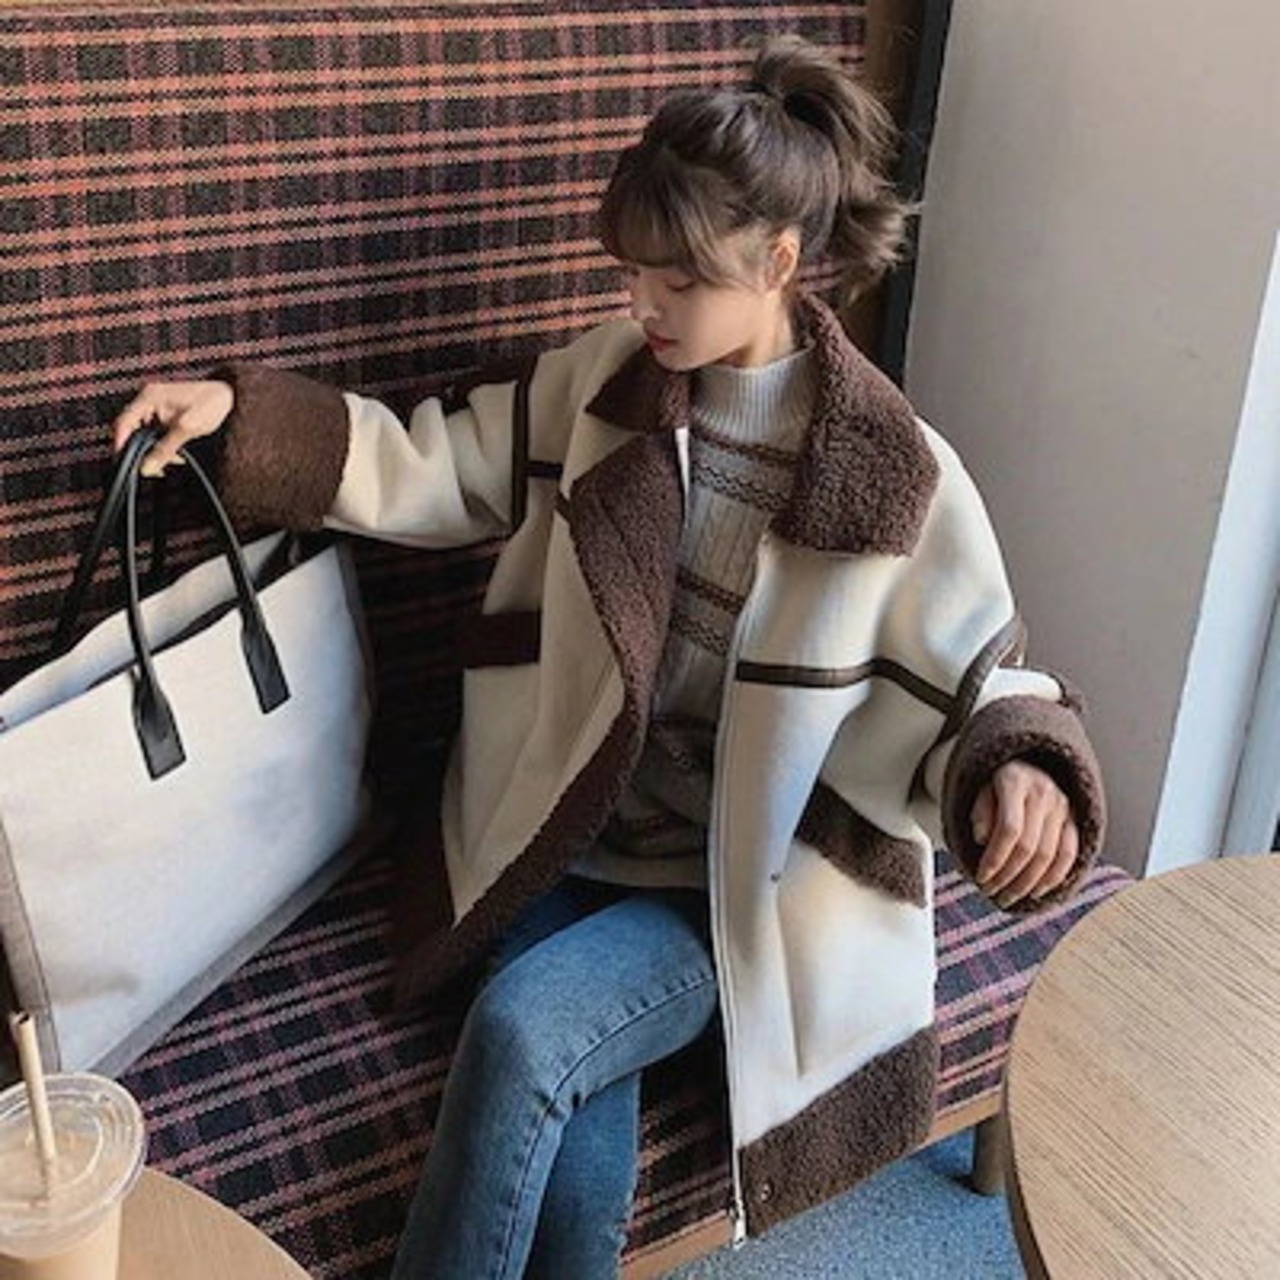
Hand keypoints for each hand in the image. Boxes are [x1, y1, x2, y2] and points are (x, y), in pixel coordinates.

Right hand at [112, 380, 234, 476]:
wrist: (231, 397)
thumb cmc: (212, 404)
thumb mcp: (187, 428)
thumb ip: (165, 449)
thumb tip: (146, 469)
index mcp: (149, 397)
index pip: (123, 423)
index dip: (121, 444)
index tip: (125, 463)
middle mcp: (148, 401)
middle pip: (132, 431)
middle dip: (143, 451)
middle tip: (156, 468)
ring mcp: (156, 409)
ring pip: (145, 436)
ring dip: (156, 452)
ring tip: (176, 460)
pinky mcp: (166, 417)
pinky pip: (156, 435)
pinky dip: (163, 447)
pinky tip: (178, 455)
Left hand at [971, 761, 1077, 907]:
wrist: (1027, 764)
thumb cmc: (997, 784)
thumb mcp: (979, 789)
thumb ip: (980, 812)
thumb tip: (983, 839)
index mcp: (1014, 782)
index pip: (1008, 829)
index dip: (995, 858)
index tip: (981, 877)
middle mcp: (1043, 793)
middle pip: (1029, 847)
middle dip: (1008, 876)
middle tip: (991, 892)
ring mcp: (1062, 806)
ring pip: (1049, 855)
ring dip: (1028, 883)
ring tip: (1009, 897)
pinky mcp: (1074, 819)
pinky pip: (1069, 854)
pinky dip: (1054, 877)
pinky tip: (1037, 891)